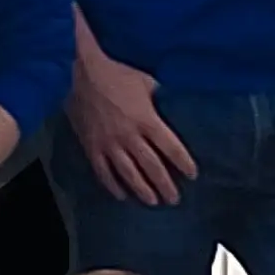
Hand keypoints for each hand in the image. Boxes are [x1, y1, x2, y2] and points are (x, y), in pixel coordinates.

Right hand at [66, 45, 195, 204]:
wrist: (82, 72)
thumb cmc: (117, 74)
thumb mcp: (147, 81)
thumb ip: (161, 96)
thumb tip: (175, 103)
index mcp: (147, 120)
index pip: (171, 148)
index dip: (184, 163)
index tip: (192, 176)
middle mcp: (130, 136)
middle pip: (152, 167)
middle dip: (165, 185)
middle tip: (174, 199)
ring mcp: (109, 144)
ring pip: (129, 174)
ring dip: (143, 190)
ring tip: (153, 202)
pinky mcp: (92, 146)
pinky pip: (103, 172)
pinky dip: (113, 186)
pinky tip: (122, 195)